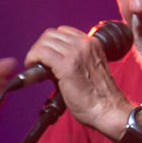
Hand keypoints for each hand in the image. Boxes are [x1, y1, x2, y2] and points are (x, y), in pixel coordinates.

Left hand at [22, 25, 130, 140]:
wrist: (109, 110)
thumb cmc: (100, 98)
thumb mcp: (90, 69)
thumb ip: (74, 60)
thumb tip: (50, 62)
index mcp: (93, 44)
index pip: (63, 32)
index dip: (51, 42)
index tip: (45, 54)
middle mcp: (85, 45)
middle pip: (52, 35)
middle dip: (40, 46)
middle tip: (36, 61)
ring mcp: (76, 53)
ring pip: (45, 42)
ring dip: (35, 53)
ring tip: (34, 65)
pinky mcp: (67, 65)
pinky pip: (42, 53)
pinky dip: (33, 58)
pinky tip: (32, 66)